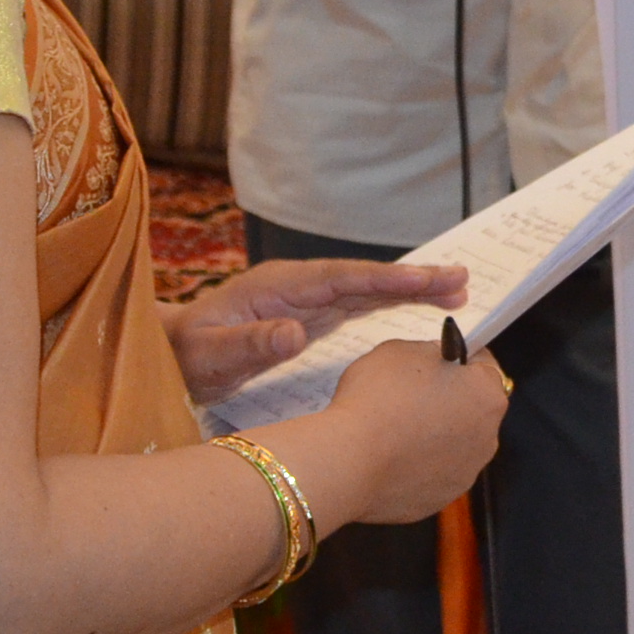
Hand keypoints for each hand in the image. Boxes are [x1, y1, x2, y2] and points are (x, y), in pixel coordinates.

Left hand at [160, 259, 468, 403]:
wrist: (169, 355)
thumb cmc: (187, 356)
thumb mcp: (213, 355)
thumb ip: (251, 344)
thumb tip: (294, 334)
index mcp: (280, 286)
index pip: (343, 278)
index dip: (386, 278)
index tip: (425, 278)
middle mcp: (299, 286)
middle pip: (365, 278)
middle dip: (413, 277)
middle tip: (463, 278)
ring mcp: (307, 299)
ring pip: (368, 290)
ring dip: (411, 289)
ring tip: (458, 289)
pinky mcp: (311, 316)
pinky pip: (360, 306)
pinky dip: (391, 303)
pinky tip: (419, 306)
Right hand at [320, 337, 508, 523]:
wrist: (346, 460)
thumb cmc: (376, 400)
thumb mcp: (402, 350)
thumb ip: (430, 353)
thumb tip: (437, 359)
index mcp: (486, 396)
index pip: (485, 366)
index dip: (461, 357)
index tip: (443, 357)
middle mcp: (487, 439)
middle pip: (472, 409)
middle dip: (449, 399)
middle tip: (413, 392)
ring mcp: (464, 475)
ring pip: (453, 445)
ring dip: (433, 435)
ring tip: (395, 427)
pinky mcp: (438, 500)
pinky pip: (430, 474)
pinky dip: (415, 465)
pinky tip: (388, 456)